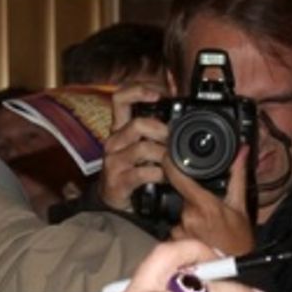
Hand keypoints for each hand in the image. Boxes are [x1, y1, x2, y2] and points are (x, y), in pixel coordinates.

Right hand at [98, 85, 168, 211]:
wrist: (115, 201)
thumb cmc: (133, 168)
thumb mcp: (143, 145)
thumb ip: (157, 127)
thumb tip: (178, 105)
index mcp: (120, 128)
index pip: (120, 98)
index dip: (138, 91)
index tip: (159, 95)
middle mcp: (114, 141)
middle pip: (137, 124)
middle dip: (162, 130)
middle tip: (174, 139)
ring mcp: (114, 161)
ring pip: (142, 148)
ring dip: (164, 154)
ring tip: (173, 161)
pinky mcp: (118, 180)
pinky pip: (142, 173)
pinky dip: (160, 175)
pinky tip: (166, 177)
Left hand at [165, 145, 254, 255]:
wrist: (235, 268)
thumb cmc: (240, 240)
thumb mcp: (240, 206)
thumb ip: (237, 176)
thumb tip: (242, 152)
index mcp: (204, 205)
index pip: (179, 178)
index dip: (171, 164)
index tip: (168, 156)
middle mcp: (188, 216)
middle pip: (180, 196)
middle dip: (190, 197)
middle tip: (207, 207)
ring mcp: (180, 230)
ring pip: (178, 212)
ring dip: (188, 214)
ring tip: (205, 225)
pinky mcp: (175, 242)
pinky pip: (175, 228)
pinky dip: (184, 228)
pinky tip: (198, 235)